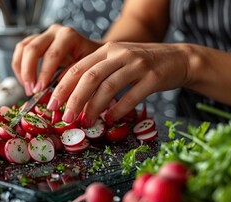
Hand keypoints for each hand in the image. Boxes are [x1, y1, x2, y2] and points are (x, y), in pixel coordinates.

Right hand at [12, 24, 101, 95]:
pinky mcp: (36, 40)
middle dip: (28, 73)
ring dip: (21, 70)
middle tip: (31, 91)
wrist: (95, 53)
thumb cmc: (93, 63)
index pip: (52, 54)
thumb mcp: (87, 70)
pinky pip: (20, 50)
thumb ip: (71, 78)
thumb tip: (55, 93)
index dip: (43, 74)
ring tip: (27, 88)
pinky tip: (25, 81)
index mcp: (69, 36)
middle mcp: (55, 31)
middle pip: (32, 48)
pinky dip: (19, 67)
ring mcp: (44, 34)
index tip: (39, 91)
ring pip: (22, 48)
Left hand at [46, 42, 189, 126]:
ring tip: (86, 122)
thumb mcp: (117, 62)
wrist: (178, 58)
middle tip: (65, 119)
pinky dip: (118, 109)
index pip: (77, 68)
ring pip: (108, 86)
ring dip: (93, 107)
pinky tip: (110, 119)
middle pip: (89, 77)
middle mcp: (119, 54)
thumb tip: (73, 101)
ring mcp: (137, 64)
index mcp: (106, 50)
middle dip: (73, 100)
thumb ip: (97, 75)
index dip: (62, 88)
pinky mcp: (153, 77)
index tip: (51, 106)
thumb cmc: (142, 65)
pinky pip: (131, 95)